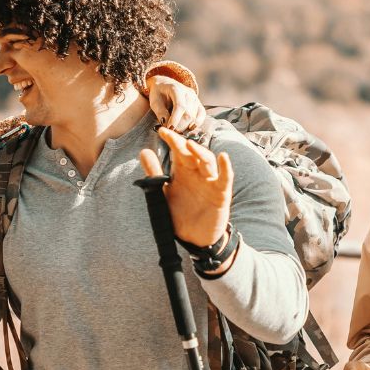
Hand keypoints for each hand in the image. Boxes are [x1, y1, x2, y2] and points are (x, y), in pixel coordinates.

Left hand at [139, 126, 231, 247]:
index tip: (161, 131)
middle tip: (172, 137)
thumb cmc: (180, 214)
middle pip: (192, 154)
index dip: (172, 140)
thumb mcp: (163, 192)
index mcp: (183, 172)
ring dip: (200, 152)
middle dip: (182, 144)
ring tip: (190, 145)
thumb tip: (143, 151)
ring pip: (208, 162)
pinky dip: (226, 167)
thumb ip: (154, 173)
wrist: (193, 238)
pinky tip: (223, 157)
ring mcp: (210, 182)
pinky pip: (225, 178)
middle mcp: (197, 173)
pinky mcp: (221, 194)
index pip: (178, 151)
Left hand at [148, 76, 209, 135]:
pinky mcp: (198, 102)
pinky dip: (197, 122)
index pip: (180, 106)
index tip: (170, 128)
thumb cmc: (158, 94)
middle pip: (188, 113)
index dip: (176, 119)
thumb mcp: (154, 102)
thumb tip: (166, 124)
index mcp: (175, 88)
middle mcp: (187, 92)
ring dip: (186, 126)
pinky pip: (202, 113)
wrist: (164, 85)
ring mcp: (194, 97)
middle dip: (180, 125)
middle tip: (172, 131)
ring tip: (177, 130)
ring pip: (194, 116)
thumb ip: (160, 112)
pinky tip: (191, 128)